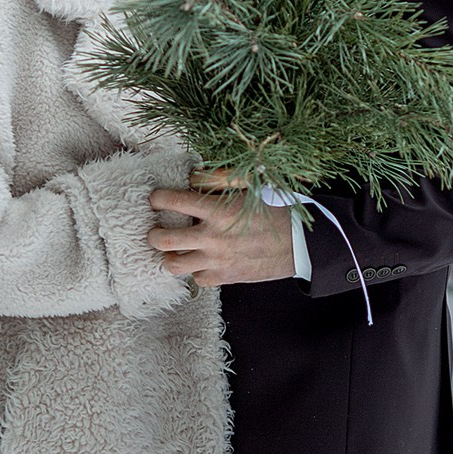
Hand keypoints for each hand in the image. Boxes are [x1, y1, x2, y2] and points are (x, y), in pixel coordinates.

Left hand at [149, 186, 295, 286]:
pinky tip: (201, 260)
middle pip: (162, 240)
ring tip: (174, 249)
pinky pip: (196, 278)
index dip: (157, 198)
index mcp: (218, 210)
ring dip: (170, 256)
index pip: (172, 201)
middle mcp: (212, 238)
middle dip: (153, 233)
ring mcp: (216, 261)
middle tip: (155, 229)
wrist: (299, 243)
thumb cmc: (276, 211)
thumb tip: (194, 175)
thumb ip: (220, 179)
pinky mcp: (224, 278)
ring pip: (173, 265)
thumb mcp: (251, 186)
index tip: (155, 198)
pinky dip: (196, 270)